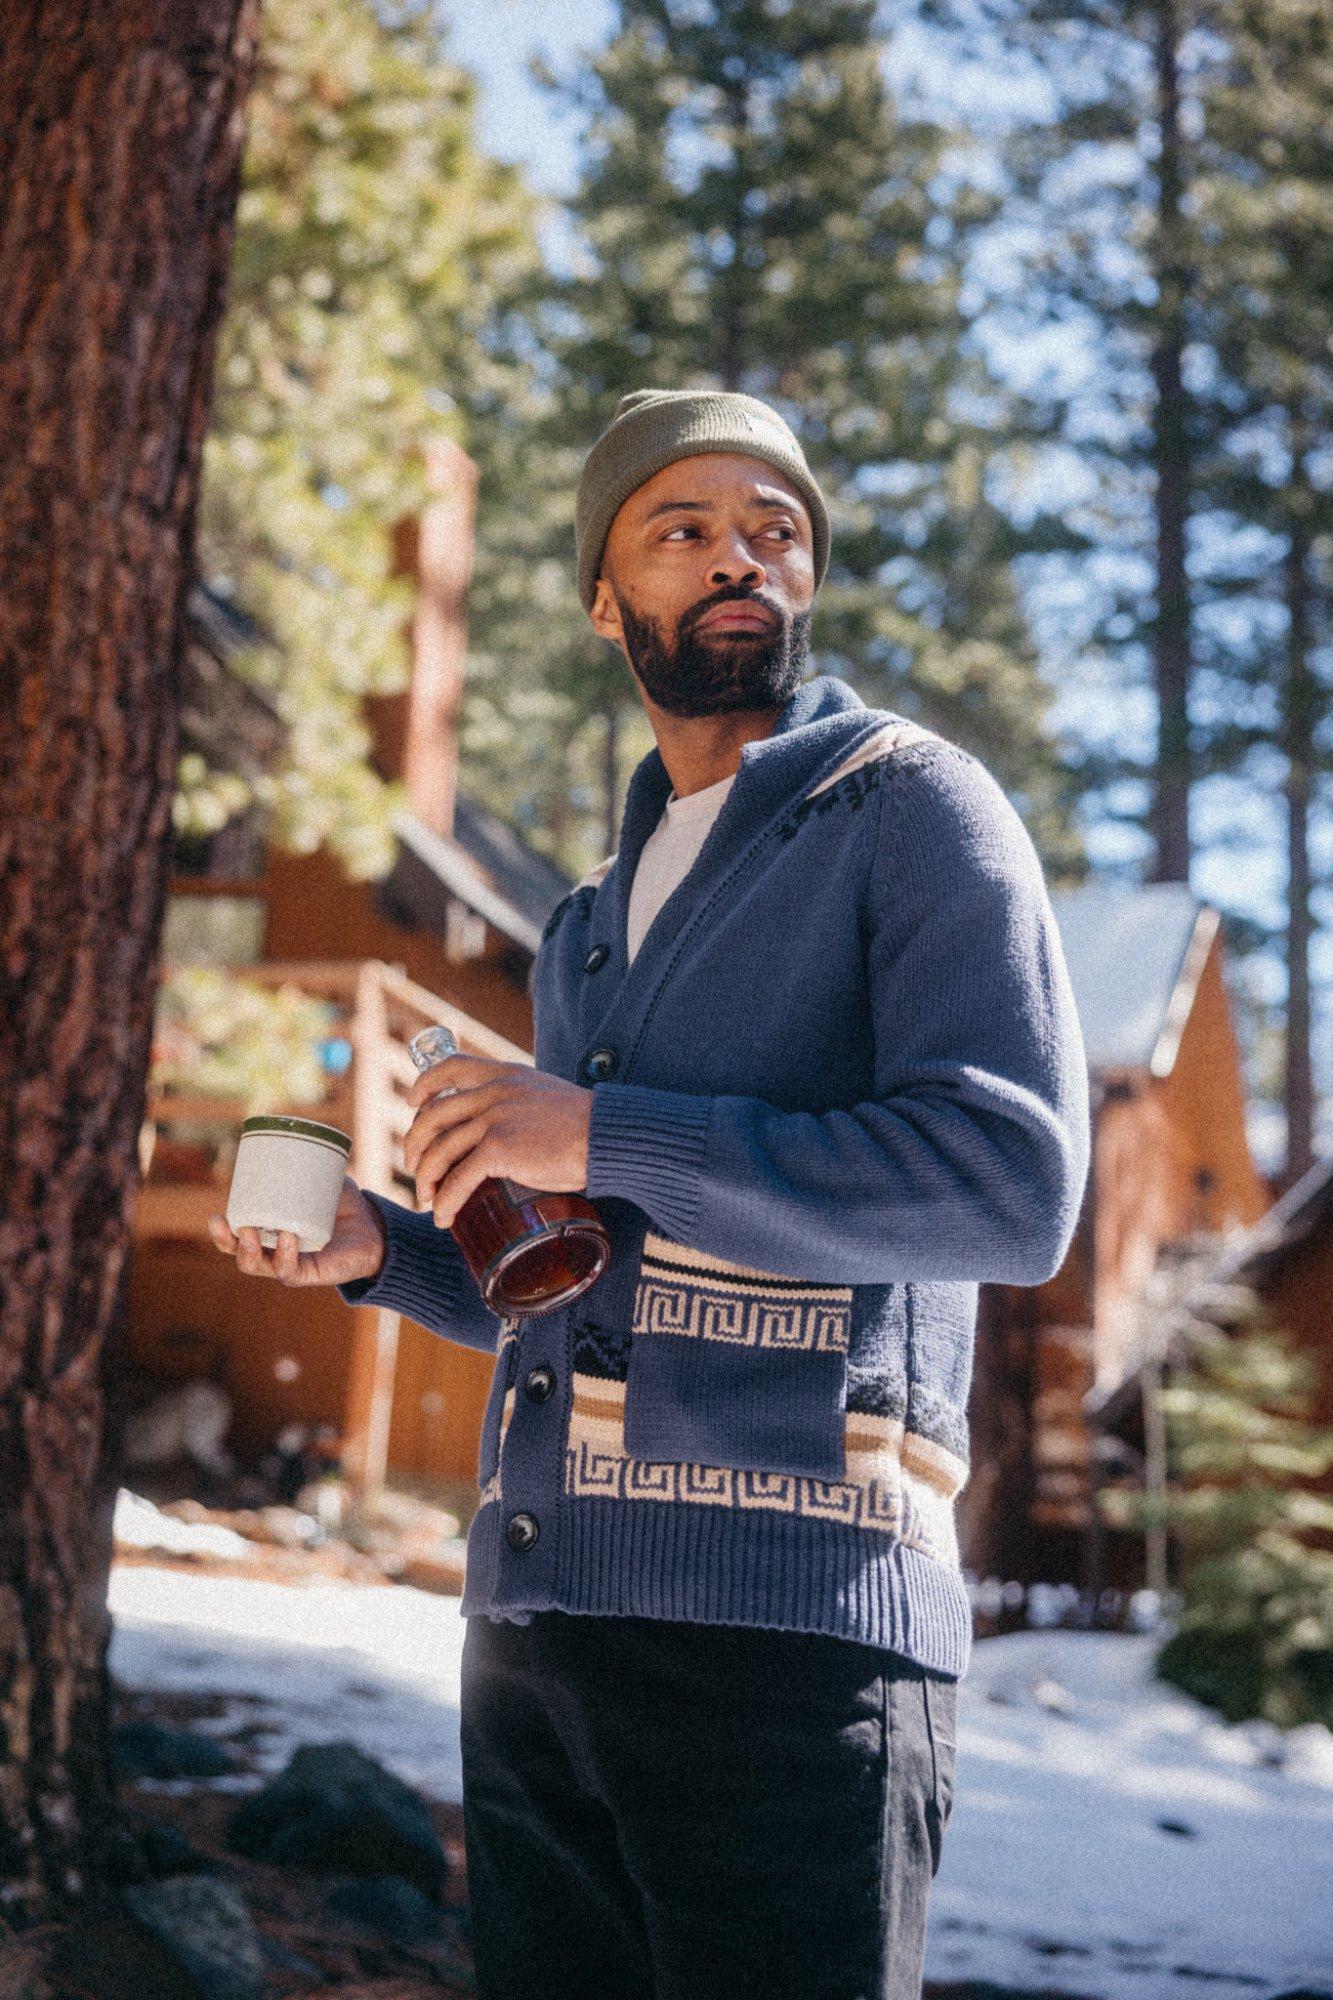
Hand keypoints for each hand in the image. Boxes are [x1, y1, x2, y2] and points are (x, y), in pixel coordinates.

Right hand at [207, 1174, 387, 1286]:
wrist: (373, 1226)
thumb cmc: (341, 1203)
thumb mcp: (320, 1178)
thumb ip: (306, 1160)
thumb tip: (292, 1132)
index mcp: (269, 1233)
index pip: (237, 1238)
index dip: (222, 1232)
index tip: (217, 1217)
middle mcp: (274, 1252)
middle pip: (240, 1254)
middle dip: (227, 1242)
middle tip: (227, 1222)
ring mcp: (290, 1264)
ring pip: (259, 1266)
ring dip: (249, 1252)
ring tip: (250, 1232)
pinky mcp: (311, 1274)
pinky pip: (291, 1270)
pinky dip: (285, 1257)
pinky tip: (287, 1238)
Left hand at [404, 1053, 593, 1227]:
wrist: (608, 1136)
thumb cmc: (587, 1125)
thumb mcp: (547, 1096)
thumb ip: (522, 1104)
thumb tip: (512, 1131)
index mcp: (505, 1074)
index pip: (450, 1066)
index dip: (424, 1085)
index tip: (413, 1102)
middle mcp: (494, 1092)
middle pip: (434, 1115)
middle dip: (415, 1145)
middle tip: (415, 1168)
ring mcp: (494, 1119)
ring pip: (440, 1150)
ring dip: (425, 1180)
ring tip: (427, 1201)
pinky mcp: (500, 1148)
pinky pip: (459, 1178)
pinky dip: (446, 1201)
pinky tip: (443, 1217)